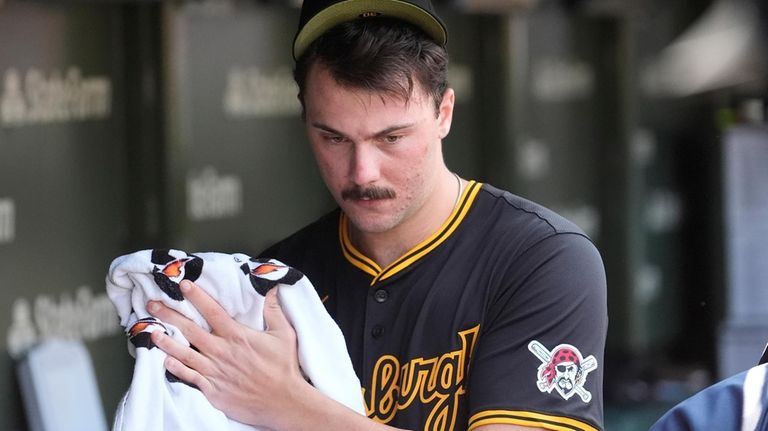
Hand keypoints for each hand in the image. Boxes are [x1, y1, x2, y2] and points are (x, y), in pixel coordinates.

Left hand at [148, 280, 307, 427]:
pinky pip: (190, 377)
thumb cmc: (284, 368)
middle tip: (153, 305)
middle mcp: (222, 352)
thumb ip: (274, 312)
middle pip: (190, 329)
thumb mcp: (284, 335)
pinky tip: (166, 362)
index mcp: (237, 336)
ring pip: (184, 353)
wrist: (283, 401)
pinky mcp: (213, 390)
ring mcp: (215, 372)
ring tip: (152, 332)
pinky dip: (176, 369)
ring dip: (166, 342)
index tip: (184, 284)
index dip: (197, 296)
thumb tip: (272, 290)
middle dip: (170, 315)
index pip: (212, 311)